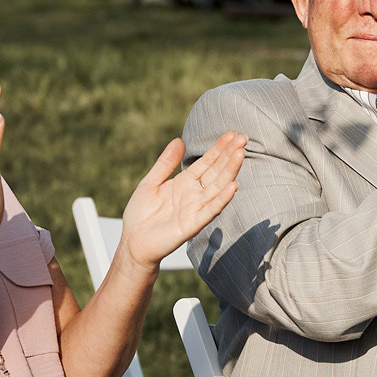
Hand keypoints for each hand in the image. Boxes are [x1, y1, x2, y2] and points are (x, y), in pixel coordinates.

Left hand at [117, 132, 246, 269]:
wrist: (133, 242)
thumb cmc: (140, 214)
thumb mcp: (150, 182)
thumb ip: (165, 163)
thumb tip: (179, 140)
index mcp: (185, 183)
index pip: (207, 162)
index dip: (219, 149)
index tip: (232, 134)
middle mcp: (194, 194)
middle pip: (216, 172)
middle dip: (230, 155)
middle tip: (243, 138)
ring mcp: (195, 209)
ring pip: (218, 187)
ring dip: (230, 171)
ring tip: (240, 154)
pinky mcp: (192, 224)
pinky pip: (210, 210)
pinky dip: (222, 198)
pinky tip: (233, 185)